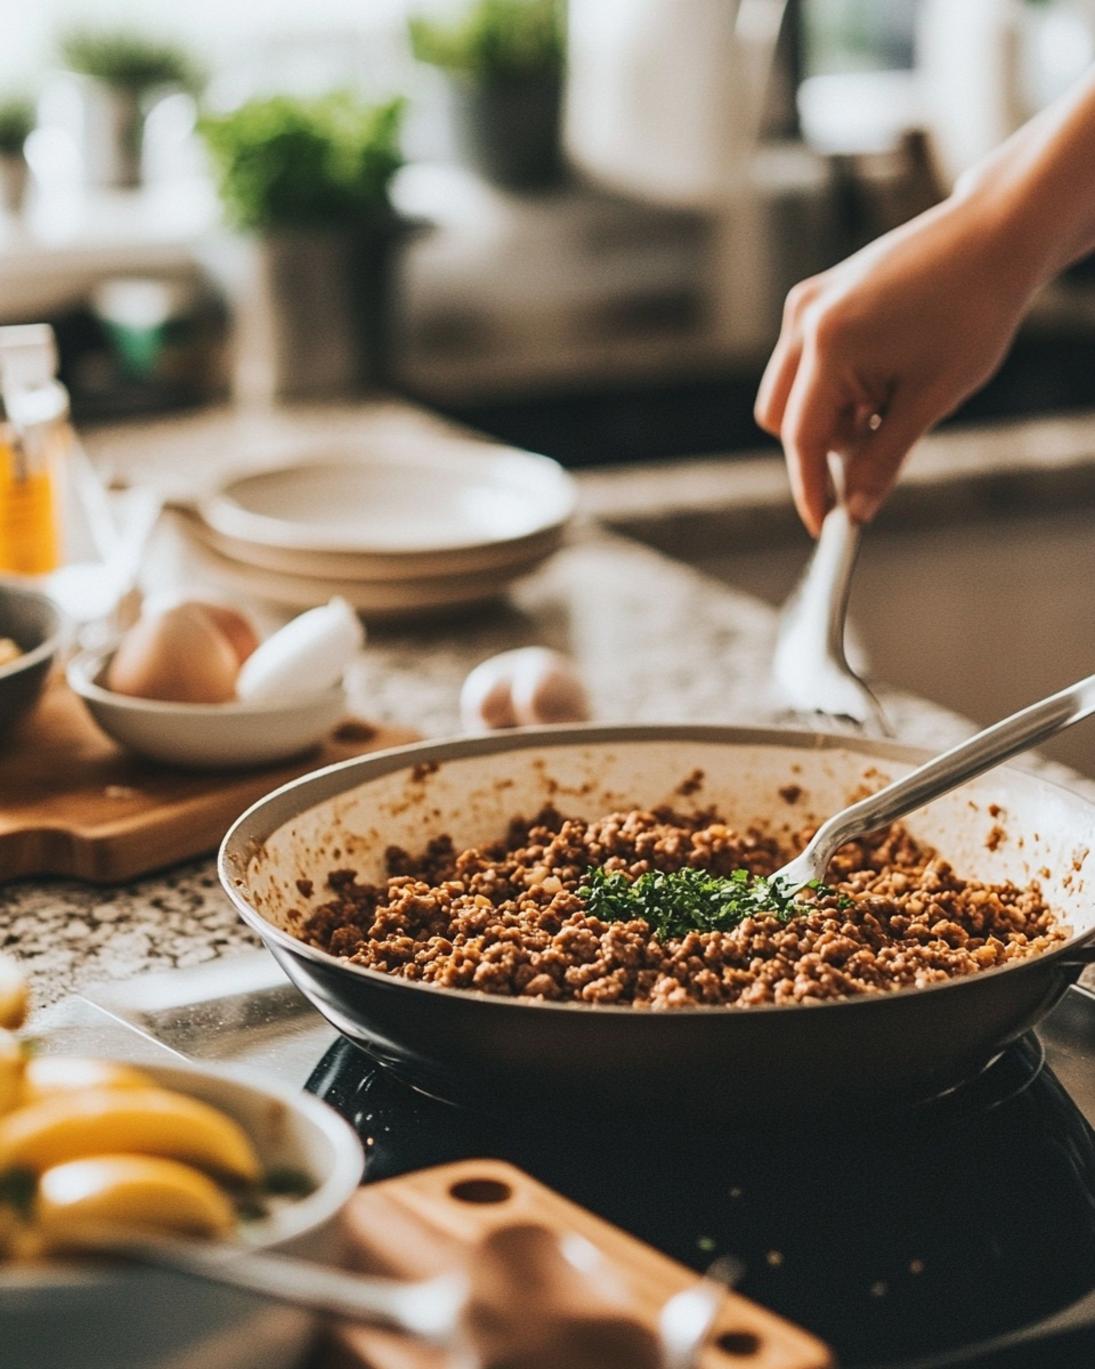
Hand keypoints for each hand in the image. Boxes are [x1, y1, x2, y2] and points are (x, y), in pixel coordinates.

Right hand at [755, 194, 1036, 534]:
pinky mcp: (818, 294)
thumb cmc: (974, 310)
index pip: (801, 437)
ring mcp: (808, 302)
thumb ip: (884, 457)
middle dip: (821, 443)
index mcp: (830, 342)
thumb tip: (856, 509)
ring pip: (790, 391)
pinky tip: (885, 368)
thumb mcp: (932, 397)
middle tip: (877, 437)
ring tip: (891, 394)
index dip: (810, 488)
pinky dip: (836, 384)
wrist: (994, 234)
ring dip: (831, 412)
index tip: (824, 525)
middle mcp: (806, 319)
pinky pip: (806, 362)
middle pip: (778, 417)